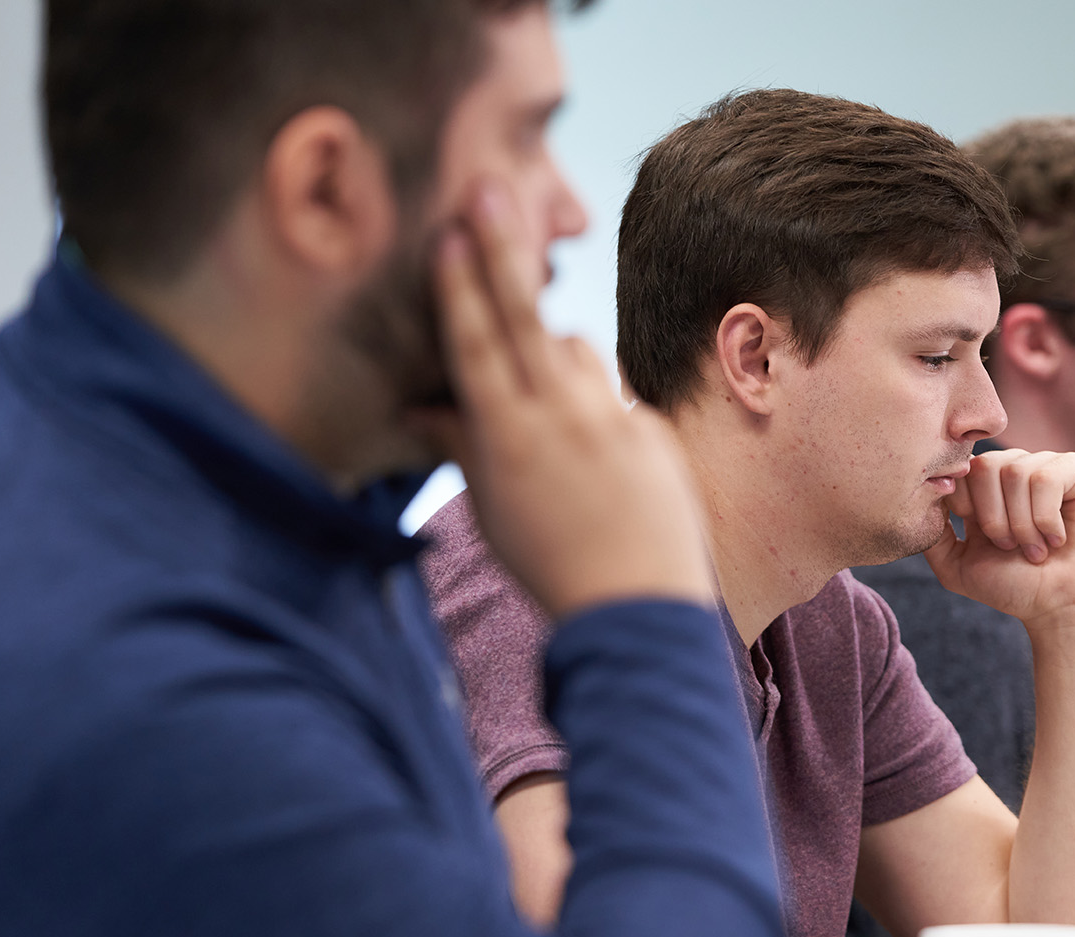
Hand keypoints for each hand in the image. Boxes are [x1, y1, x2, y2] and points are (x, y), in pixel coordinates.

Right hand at [428, 182, 712, 617]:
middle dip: (502, 251)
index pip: (477, 346)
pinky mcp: (651, 429)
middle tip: (487, 190)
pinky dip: (595, 411)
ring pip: (573, 350)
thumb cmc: (552, 567)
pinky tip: (598, 464)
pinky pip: (612, 396)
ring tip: (546, 412)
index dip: (461, 289)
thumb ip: (463, 448)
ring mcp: (611, 420)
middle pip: (525, 316)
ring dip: (552, 354)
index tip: (448, 235)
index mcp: (509, 438)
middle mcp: (560, 418)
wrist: (639, 608)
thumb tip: (423, 408)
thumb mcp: (493, 512)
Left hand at [924, 449, 1074, 629]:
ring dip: (1023, 523)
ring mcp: (1045, 466)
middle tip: (1010, 547)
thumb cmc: (1014, 587)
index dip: (965, 506)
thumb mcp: (956, 565)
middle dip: (993, 517)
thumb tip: (922, 497)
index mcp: (983, 488)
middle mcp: (1012, 470)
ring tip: (1036, 549)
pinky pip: (1048, 476)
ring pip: (1016, 472)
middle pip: (984, 466)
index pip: (958, 470)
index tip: (984, 540)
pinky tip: (1057, 538)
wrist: (1062, 606)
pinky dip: (1047, 517)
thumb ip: (931, 533)